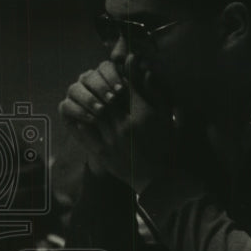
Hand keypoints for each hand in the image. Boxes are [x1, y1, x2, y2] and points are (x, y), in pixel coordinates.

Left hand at [61, 66, 174, 192]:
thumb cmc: (167, 148)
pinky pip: (85, 134)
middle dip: (103, 87)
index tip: (121, 69)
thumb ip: (157, 94)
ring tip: (90, 97)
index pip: (126, 87)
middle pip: (106, 98)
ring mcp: (111, 140)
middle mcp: (124, 126)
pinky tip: (83, 118)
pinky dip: (82, 123)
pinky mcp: (102, 153)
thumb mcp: (169, 119)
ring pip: (93, 114)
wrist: (159, 181)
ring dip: (90, 103)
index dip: (122, 75)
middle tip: (102, 81)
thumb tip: (147, 71)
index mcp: (143, 116)